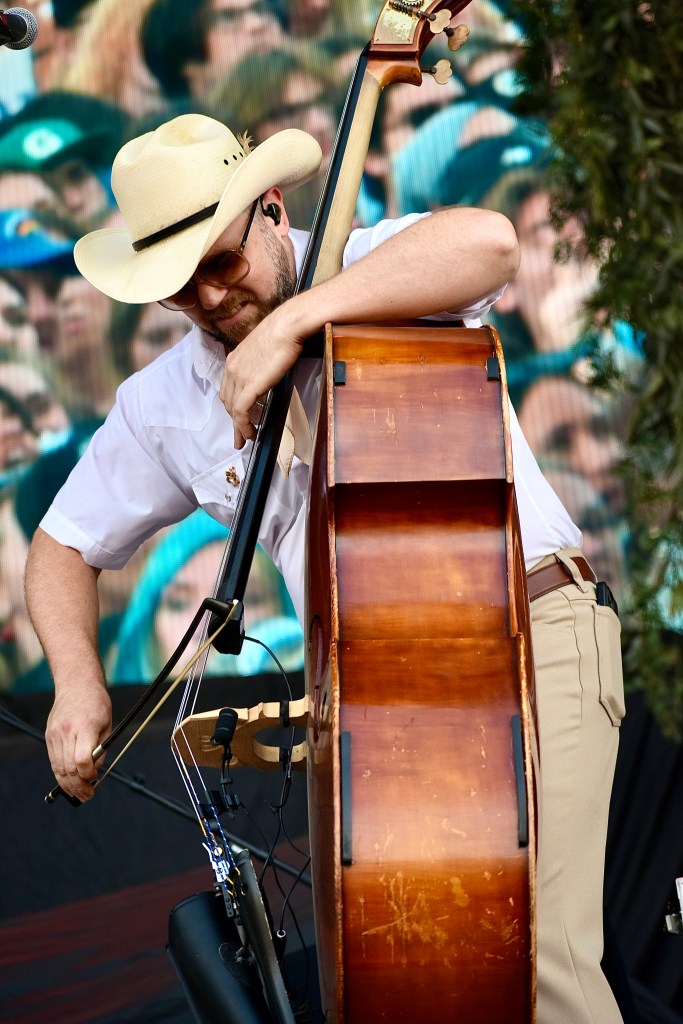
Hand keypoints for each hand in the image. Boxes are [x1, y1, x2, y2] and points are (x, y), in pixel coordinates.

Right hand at [46, 683, 111, 801]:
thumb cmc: (97, 704)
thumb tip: (94, 773)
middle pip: (69, 767)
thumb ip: (101, 750)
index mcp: (85, 727)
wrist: (76, 685)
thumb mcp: (107, 725)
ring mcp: (55, 734)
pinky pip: (54, 761)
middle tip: (88, 796)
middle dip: (79, 786)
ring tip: (79, 794)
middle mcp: (67, 731)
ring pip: (59, 767)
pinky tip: (69, 781)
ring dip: (68, 784)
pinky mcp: (49, 736)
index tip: (94, 780)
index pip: (82, 759)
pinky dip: (61, 774)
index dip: (88, 775)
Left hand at [219, 301, 306, 447]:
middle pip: (227, 401)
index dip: (232, 404)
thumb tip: (269, 372)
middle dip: (232, 419)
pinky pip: (241, 412)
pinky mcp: (249, 385)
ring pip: (232, 409)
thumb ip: (261, 363)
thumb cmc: (284, 332)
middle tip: (240, 434)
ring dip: (238, 427)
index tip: (238, 416)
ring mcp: (239, 377)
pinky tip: (250, 433)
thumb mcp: (266, 348)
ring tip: (245, 438)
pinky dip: (243, 426)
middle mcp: (232, 368)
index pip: (228, 387)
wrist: (288, 325)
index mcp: (235, 359)